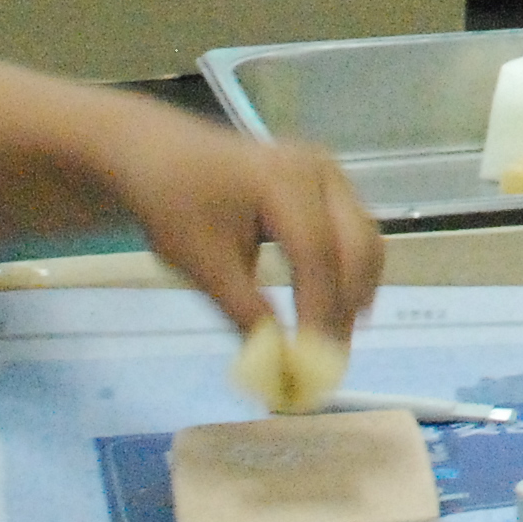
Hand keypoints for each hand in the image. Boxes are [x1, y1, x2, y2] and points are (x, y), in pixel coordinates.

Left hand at [104, 110, 382, 346]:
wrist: (158, 156)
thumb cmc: (175, 206)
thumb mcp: (202, 264)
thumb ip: (244, 311)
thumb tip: (277, 365)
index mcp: (283, 181)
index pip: (316, 253)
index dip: (320, 309)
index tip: (314, 361)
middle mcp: (319, 170)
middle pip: (355, 243)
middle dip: (347, 305)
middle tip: (333, 359)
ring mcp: (328, 172)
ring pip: (364, 238)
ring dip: (355, 291)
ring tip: (336, 338)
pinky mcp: (327, 182)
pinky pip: (354, 230)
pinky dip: (350, 271)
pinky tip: (338, 304)